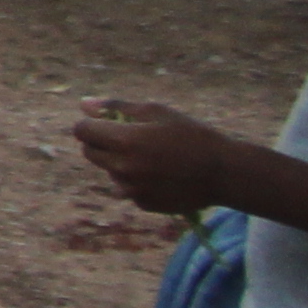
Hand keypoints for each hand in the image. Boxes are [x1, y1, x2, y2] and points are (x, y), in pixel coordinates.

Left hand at [77, 99, 250, 215]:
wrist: (225, 173)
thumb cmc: (192, 135)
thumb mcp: (157, 112)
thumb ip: (117, 107)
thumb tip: (84, 104)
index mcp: (125, 141)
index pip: (82, 131)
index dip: (91, 124)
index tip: (106, 123)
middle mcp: (123, 167)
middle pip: (89, 152)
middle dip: (101, 142)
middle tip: (129, 138)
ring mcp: (132, 189)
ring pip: (109, 170)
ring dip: (120, 162)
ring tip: (153, 157)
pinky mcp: (143, 203)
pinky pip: (127, 188)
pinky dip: (136, 180)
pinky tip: (162, 175)